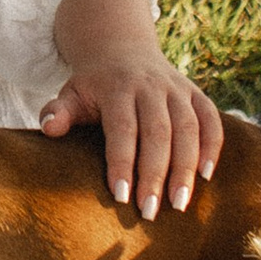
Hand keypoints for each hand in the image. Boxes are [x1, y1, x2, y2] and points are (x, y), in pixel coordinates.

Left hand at [40, 0, 224, 219]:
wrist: (122, 47)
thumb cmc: (93, 85)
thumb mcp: (71, 93)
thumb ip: (58, 111)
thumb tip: (48, 129)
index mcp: (117, 87)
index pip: (122, 128)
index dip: (122, 163)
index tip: (121, 197)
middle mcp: (150, 86)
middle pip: (158, 132)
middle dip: (156, 174)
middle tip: (151, 212)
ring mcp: (176, 88)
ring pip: (188, 128)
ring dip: (186, 167)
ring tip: (179, 203)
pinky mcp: (195, 92)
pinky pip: (210, 118)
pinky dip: (212, 145)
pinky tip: (206, 176)